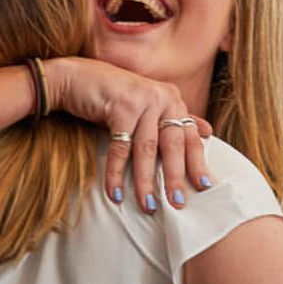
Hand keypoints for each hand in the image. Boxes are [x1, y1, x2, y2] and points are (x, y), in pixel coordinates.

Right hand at [43, 57, 214, 212]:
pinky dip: (116, 173)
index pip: (189, 136)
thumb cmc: (110, 96)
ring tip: (148, 205)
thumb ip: (173, 118)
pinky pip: (121, 148)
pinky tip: (116, 193)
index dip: (197, 163)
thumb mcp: (145, 106)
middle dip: (174, 177)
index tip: (204, 187)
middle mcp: (162, 97)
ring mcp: (143, 100)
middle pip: (172, 145)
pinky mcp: (121, 106)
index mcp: (172, 99)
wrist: (74, 78)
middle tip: (178, 203)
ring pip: (147, 149)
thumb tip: (207, 131)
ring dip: (146, 181)